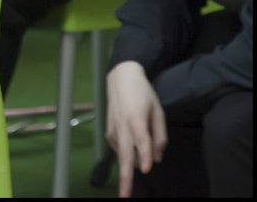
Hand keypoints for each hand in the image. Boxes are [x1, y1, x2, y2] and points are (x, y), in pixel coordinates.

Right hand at [105, 61, 166, 197]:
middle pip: (124, 154)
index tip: (146, 170)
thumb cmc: (143, 93)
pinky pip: (118, 148)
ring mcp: (113, 128)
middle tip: (124, 195)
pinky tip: (130, 159)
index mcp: (136, 117)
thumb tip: (157, 159)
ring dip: (124, 172)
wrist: (120, 78)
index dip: (144, 155)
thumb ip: (159, 135)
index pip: (141, 140)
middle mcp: (122, 125)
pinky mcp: (109, 130)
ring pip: (120, 154)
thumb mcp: (158, 111)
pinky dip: (124, 157)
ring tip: (126, 189)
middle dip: (125, 176)